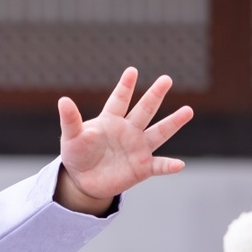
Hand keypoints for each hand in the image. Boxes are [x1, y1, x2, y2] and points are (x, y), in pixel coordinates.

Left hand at [56, 67, 193, 214]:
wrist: (83, 180)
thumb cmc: (77, 154)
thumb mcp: (71, 137)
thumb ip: (70, 120)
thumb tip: (63, 100)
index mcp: (111, 120)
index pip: (119, 100)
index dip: (125, 86)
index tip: (132, 71)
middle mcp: (128, 130)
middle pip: (144, 110)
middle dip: (154, 95)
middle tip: (166, 79)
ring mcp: (138, 148)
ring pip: (159, 133)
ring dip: (173, 123)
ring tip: (188, 110)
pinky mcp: (143, 167)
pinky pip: (159, 165)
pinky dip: (169, 165)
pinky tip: (179, 164)